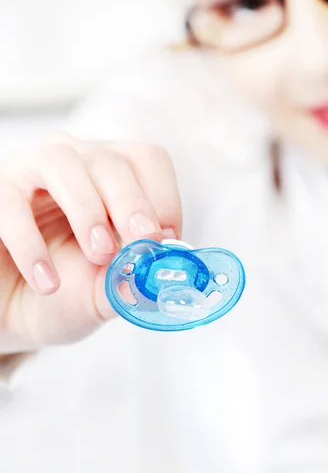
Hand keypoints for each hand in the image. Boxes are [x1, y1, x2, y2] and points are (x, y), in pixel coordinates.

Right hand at [0, 133, 180, 352]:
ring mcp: (32, 171)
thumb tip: (156, 279)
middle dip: (132, 203)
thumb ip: (131, 283)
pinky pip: (12, 203)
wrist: (13, 311)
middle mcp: (76, 165)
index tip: (167, 240)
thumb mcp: (104, 293)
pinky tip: (48, 282)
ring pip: (63, 161)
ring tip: (99, 254)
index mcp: (113, 182)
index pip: (147, 161)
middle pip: (110, 161)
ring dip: (87, 209)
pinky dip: (32, 245)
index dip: (164, 198)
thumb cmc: (64, 293)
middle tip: (140, 242)